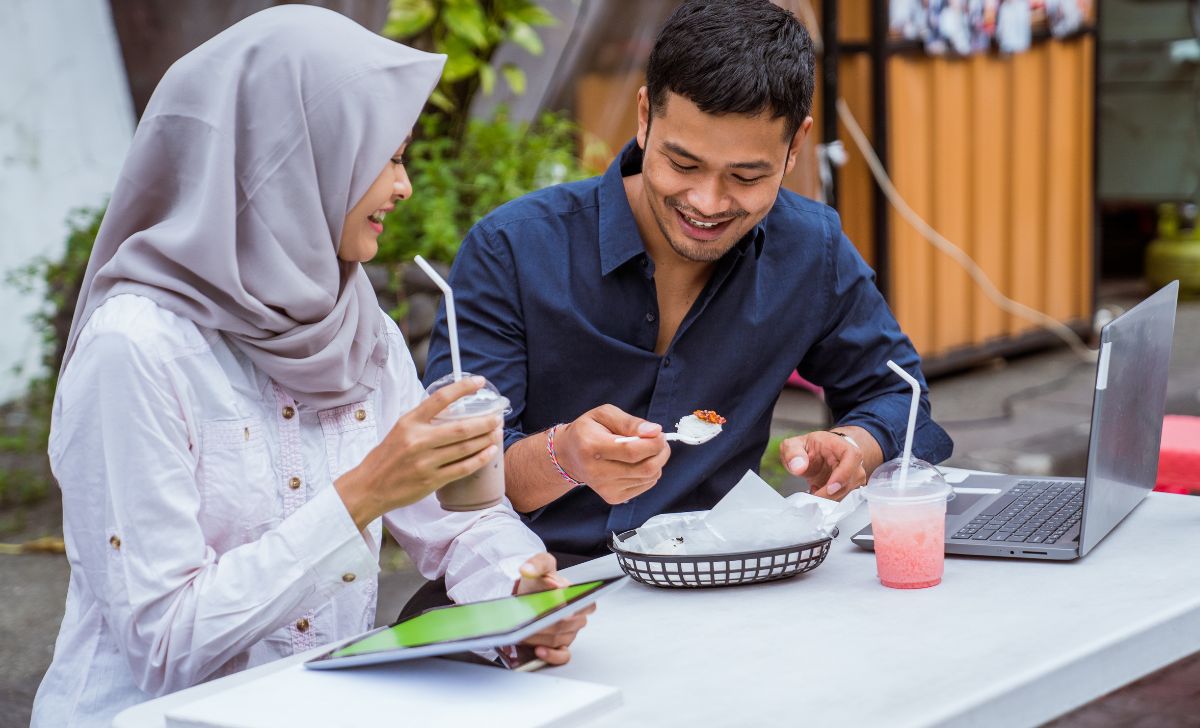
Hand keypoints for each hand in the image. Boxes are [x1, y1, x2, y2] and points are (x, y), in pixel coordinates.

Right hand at [335, 376, 502, 529]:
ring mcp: (426, 461)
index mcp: (409, 422)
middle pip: (462, 427)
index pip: (440, 398)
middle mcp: (418, 440)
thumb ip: (424, 420)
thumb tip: (452, 409)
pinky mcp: (432, 480)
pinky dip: (480, 459)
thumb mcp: (400, 430)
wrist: (369, 487)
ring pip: (466, 448)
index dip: (463, 388)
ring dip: (486, 439)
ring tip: (497, 432)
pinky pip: (463, 468)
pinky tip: (490, 452)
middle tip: (498, 416)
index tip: (479, 381)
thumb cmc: (387, 457)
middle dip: (485, 421)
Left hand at [513, 553, 594, 665]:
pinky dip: (552, 655)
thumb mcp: (539, 566)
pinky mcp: (559, 646)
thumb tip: (530, 570)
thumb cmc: (538, 582)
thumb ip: (537, 564)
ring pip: (560, 638)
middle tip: (532, 618)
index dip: (576, 607)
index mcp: (578, 596)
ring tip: (525, 630)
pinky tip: (539, 650)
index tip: (562, 606)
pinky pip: (562, 656)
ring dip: (541, 636)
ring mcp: (569, 633)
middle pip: (567, 624)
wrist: (527, 597)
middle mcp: (576, 617)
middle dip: (548, 622)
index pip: (588, 604)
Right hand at [555, 404, 670, 504]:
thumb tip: (655, 431)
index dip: (653, 443)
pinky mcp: (613, 497)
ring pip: (649, 477)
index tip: (659, 434)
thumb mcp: (604, 414)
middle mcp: (597, 472)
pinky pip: (645, 485)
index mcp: (591, 446)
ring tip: (648, 450)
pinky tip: (638, 463)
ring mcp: (605, 488)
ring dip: (657, 462)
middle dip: (661, 453)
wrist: (569, 456)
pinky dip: (650, 473)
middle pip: (645, 468)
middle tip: (660, 441)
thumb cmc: (588, 431)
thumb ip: (630, 422)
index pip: (632, 451)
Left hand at [780, 428, 879, 500]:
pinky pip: (844, 498)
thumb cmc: (808, 447)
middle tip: (814, 496)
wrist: (815, 453)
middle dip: (832, 493)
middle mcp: (851, 460)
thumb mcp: (793, 445)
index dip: (844, 474)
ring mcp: (853, 475)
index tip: (830, 488)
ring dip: (830, 498)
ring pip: (849, 492)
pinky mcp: (849, 487)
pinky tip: (817, 493)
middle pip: (852, 479)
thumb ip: (793, 453)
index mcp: (840, 445)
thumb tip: (798, 467)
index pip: (852, 456)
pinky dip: (830, 501)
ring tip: (813, 491)